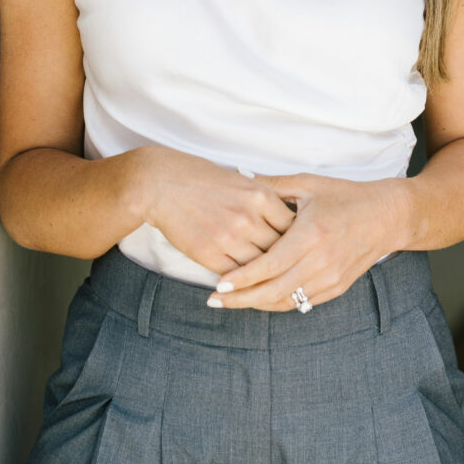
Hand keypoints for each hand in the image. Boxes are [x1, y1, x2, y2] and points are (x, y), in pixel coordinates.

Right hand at [131, 145, 296, 276]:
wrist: (163, 184)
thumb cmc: (203, 179)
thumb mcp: (243, 181)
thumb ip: (267, 200)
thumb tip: (292, 221)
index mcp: (261, 196)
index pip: (292, 227)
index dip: (298, 239)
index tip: (300, 247)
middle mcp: (249, 218)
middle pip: (280, 250)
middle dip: (287, 261)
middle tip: (293, 270)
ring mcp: (229, 238)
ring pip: (260, 268)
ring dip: (266, 276)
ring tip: (274, 283)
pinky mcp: (209, 254)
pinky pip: (236, 277)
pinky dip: (243, 282)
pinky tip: (248, 284)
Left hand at [204, 173, 407, 310]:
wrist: (387, 217)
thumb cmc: (346, 196)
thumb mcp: (310, 184)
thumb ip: (273, 185)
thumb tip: (240, 175)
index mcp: (312, 234)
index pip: (270, 264)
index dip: (243, 277)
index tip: (219, 283)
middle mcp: (321, 261)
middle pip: (274, 290)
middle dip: (241, 299)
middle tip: (214, 300)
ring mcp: (330, 278)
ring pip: (286, 301)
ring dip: (257, 304)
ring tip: (231, 301)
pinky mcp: (336, 287)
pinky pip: (302, 303)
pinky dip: (278, 303)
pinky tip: (259, 298)